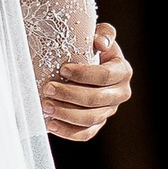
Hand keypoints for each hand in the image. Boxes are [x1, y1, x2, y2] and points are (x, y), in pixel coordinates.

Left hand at [42, 23, 132, 142]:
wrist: (85, 66)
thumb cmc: (90, 48)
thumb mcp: (99, 36)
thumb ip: (104, 34)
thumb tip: (100, 43)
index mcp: (122, 71)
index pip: (105, 76)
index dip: (84, 74)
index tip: (63, 69)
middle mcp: (120, 94)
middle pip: (96, 99)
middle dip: (70, 95)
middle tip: (47, 88)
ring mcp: (108, 111)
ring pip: (90, 118)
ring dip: (65, 113)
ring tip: (45, 105)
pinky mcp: (96, 125)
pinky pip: (85, 134)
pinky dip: (67, 131)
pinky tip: (50, 124)